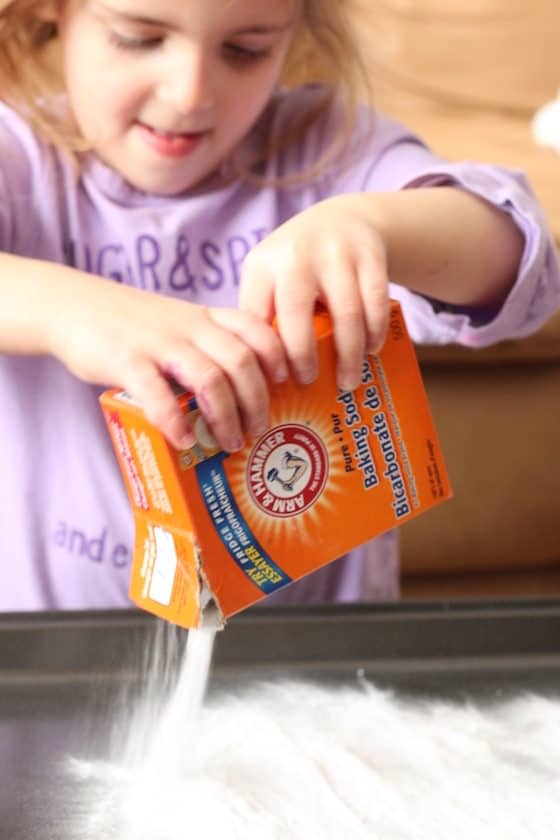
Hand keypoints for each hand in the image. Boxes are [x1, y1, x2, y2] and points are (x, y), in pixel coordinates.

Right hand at [47, 274, 287, 451]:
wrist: (74, 305)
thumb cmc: (134, 326)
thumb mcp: (179, 325)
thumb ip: (207, 348)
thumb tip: (241, 397)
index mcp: (206, 317)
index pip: (257, 329)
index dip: (279, 356)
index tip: (286, 383)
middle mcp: (189, 327)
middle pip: (242, 361)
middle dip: (258, 402)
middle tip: (259, 431)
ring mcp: (159, 343)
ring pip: (210, 379)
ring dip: (226, 418)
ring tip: (229, 443)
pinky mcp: (127, 360)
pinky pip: (158, 394)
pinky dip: (175, 421)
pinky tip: (183, 441)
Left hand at [239, 197, 389, 390]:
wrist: (342, 219)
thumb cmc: (298, 266)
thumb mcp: (270, 277)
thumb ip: (263, 315)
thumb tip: (260, 376)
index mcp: (262, 267)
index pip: (257, 318)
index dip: (266, 353)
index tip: (277, 381)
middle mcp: (295, 256)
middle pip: (296, 317)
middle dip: (303, 357)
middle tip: (309, 382)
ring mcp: (334, 253)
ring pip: (346, 315)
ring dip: (348, 355)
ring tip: (348, 380)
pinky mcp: (369, 254)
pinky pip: (376, 303)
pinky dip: (375, 333)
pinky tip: (371, 351)